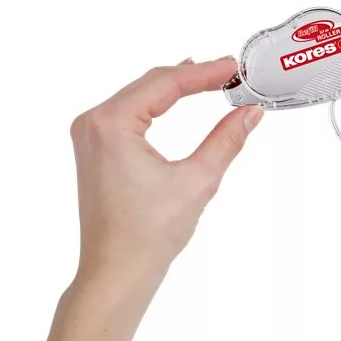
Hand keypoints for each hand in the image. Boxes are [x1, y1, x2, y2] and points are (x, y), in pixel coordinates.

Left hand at [69, 57, 263, 275]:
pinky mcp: (95, 150)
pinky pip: (128, 113)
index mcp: (111, 125)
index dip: (205, 73)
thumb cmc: (148, 235)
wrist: (117, 273)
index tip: (234, 68)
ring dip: (173, 87)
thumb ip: (226, 140)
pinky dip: (156, 104)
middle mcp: (93, 123)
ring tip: (210, 78)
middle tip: (229, 72)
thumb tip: (251, 112)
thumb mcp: (197, 181)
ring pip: (138, 96)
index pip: (165, 83)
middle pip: (149, 83)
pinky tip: (174, 97)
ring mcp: (89, 137)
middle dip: (191, 76)